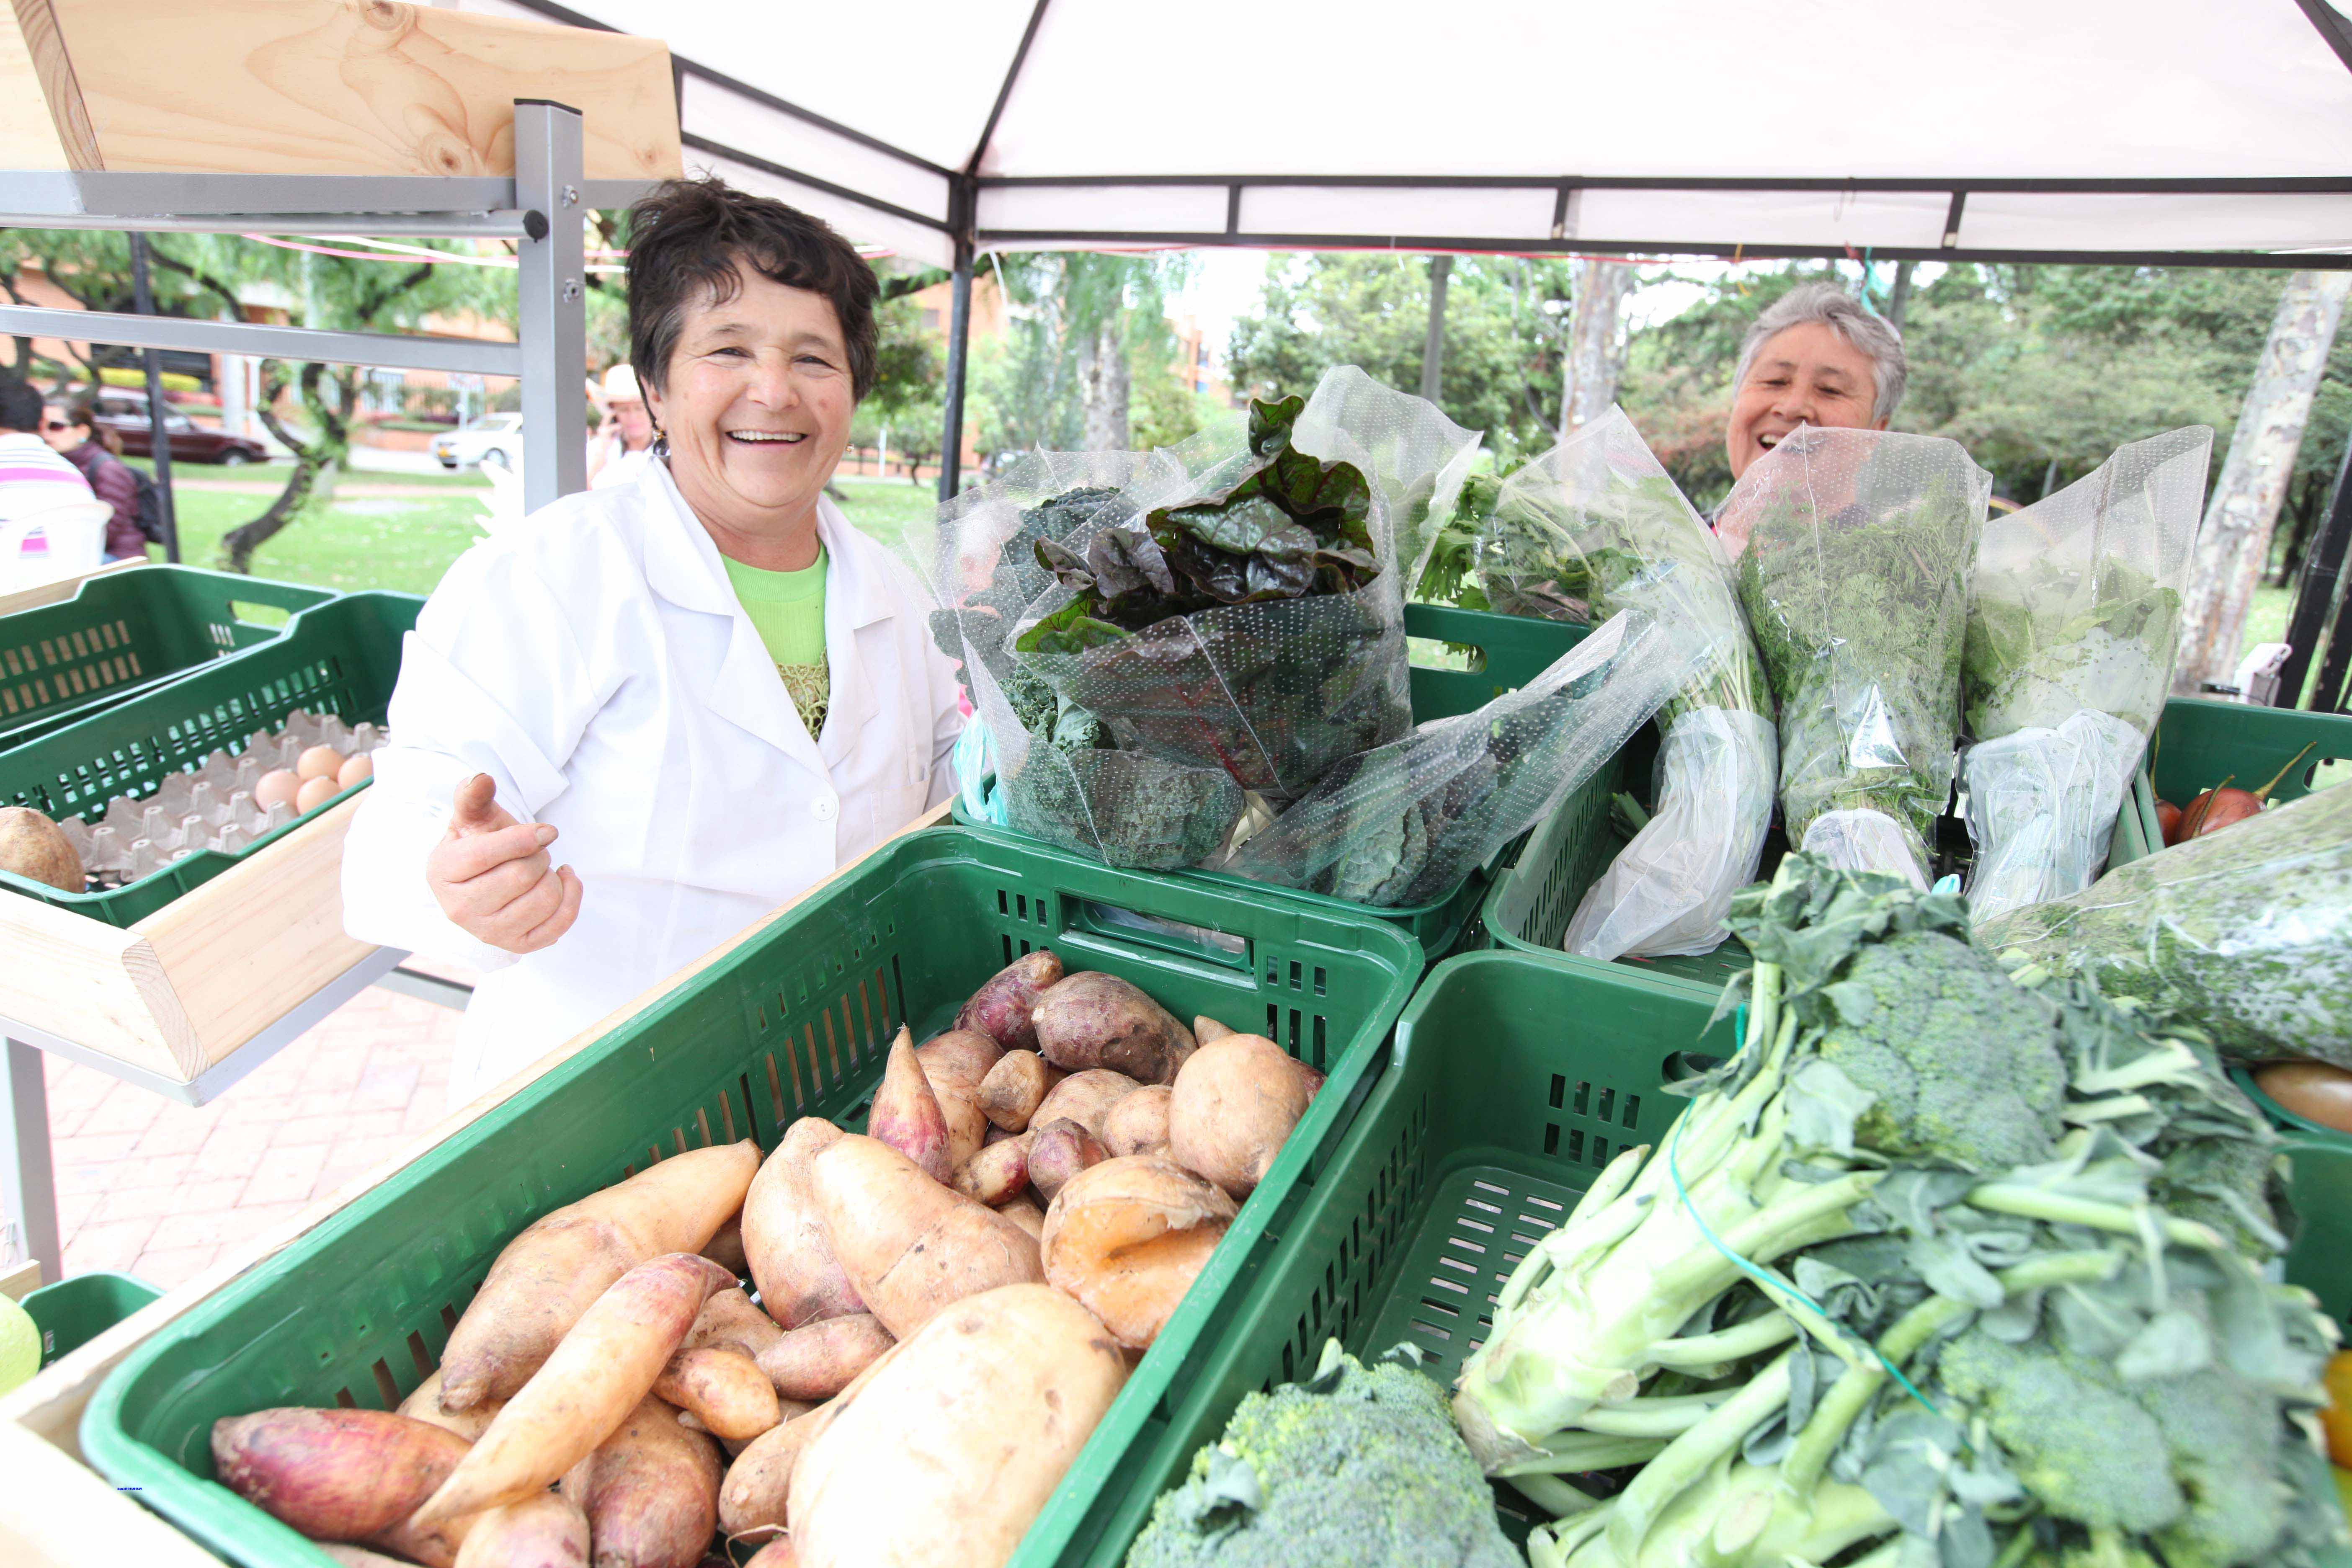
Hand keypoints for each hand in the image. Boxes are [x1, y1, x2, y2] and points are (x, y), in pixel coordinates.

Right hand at [425, 774, 582, 954]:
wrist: (485, 880)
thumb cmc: (480, 843)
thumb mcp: (473, 816)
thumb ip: (474, 795)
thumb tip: (481, 779)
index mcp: (443, 871)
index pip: (488, 853)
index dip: (525, 837)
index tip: (547, 830)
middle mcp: (459, 909)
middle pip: (522, 876)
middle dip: (538, 856)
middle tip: (534, 852)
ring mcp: (488, 933)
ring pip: (544, 899)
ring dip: (552, 876)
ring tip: (540, 869)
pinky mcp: (517, 946)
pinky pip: (559, 925)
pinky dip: (571, 897)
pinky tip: (563, 882)